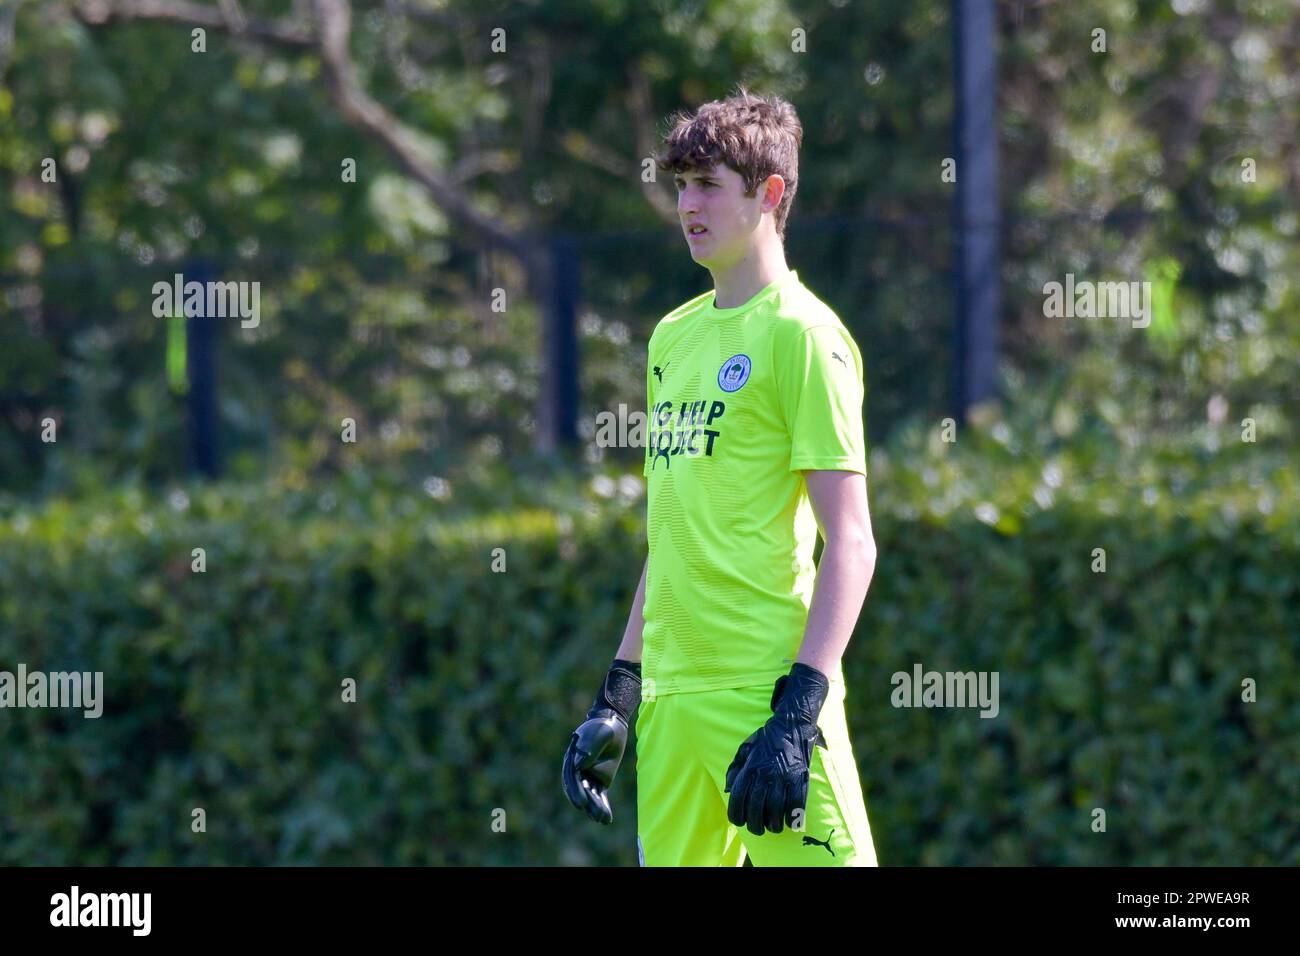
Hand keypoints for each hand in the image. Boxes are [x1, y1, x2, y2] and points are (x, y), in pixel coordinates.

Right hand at [562, 659, 641, 824]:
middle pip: (580, 789)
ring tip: (602, 820)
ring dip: (595, 808)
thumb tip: (580, 766)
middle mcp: (578, 770)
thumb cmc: (603, 728)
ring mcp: (589, 776)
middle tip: (593, 814)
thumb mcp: (600, 734)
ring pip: (590, 795)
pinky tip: (606, 819)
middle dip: (586, 803)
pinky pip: (600, 796)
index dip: (575, 791)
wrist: (612, 724)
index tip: (581, 803)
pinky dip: (602, 806)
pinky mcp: (600, 780)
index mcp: (573, 758)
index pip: (572, 778)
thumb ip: (590, 748)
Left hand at [724, 663, 829, 835]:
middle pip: (756, 809)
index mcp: (750, 768)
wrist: (791, 727)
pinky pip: (796, 805)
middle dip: (755, 825)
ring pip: (776, 811)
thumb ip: (734, 769)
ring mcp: (783, 778)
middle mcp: (765, 775)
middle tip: (757, 828)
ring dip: (774, 824)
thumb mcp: (744, 749)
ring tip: (773, 827)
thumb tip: (728, 790)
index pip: (738, 799)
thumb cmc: (765, 740)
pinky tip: (789, 821)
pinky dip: (792, 817)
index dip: (736, 815)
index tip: (739, 821)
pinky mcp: (800, 779)